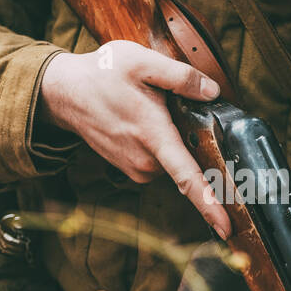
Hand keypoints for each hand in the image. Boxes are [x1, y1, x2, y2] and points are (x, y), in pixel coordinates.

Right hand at [39, 41, 230, 237]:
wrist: (64, 94)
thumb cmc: (101, 76)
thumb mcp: (142, 62)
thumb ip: (181, 77)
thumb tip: (212, 92)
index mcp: (153, 137)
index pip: (188, 178)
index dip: (210, 205)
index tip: (226, 228)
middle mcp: (145, 161)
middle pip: (188, 160)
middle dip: (190, 137)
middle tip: (166, 103)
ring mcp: (136, 168)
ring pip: (173, 158)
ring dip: (171, 137)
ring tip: (146, 108)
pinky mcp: (131, 168)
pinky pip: (159, 158)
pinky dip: (159, 142)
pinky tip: (141, 119)